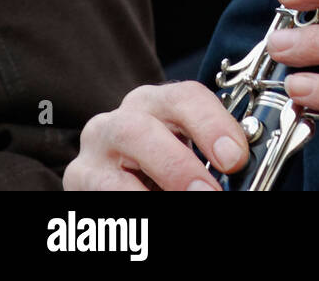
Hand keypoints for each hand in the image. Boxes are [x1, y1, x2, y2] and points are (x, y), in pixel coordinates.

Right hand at [63, 80, 248, 190]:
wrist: (118, 183)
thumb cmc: (161, 163)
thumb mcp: (185, 150)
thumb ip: (210, 152)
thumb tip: (241, 168)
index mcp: (158, 101)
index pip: (186, 96)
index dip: (213, 124)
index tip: (236, 158)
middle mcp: (123, 116)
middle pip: (144, 124)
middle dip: (180, 161)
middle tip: (209, 191)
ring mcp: (95, 147)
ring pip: (119, 154)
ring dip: (157, 180)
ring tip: (187, 203)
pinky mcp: (78, 177)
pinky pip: (104, 189)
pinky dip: (133, 204)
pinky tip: (150, 221)